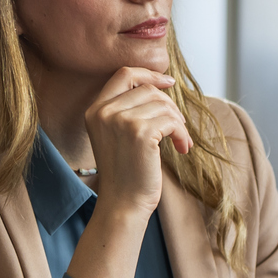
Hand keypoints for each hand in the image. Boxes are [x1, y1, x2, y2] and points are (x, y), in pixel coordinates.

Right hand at [84, 67, 191, 219]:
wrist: (123, 203)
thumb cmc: (126, 172)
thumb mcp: (118, 135)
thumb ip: (128, 110)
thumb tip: (161, 86)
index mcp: (95, 110)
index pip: (124, 74)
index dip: (150, 74)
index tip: (169, 82)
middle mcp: (104, 112)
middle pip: (148, 89)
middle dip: (170, 106)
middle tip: (178, 128)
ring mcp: (121, 121)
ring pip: (163, 105)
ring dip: (178, 123)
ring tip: (180, 142)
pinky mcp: (140, 133)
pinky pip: (172, 122)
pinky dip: (182, 135)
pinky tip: (182, 149)